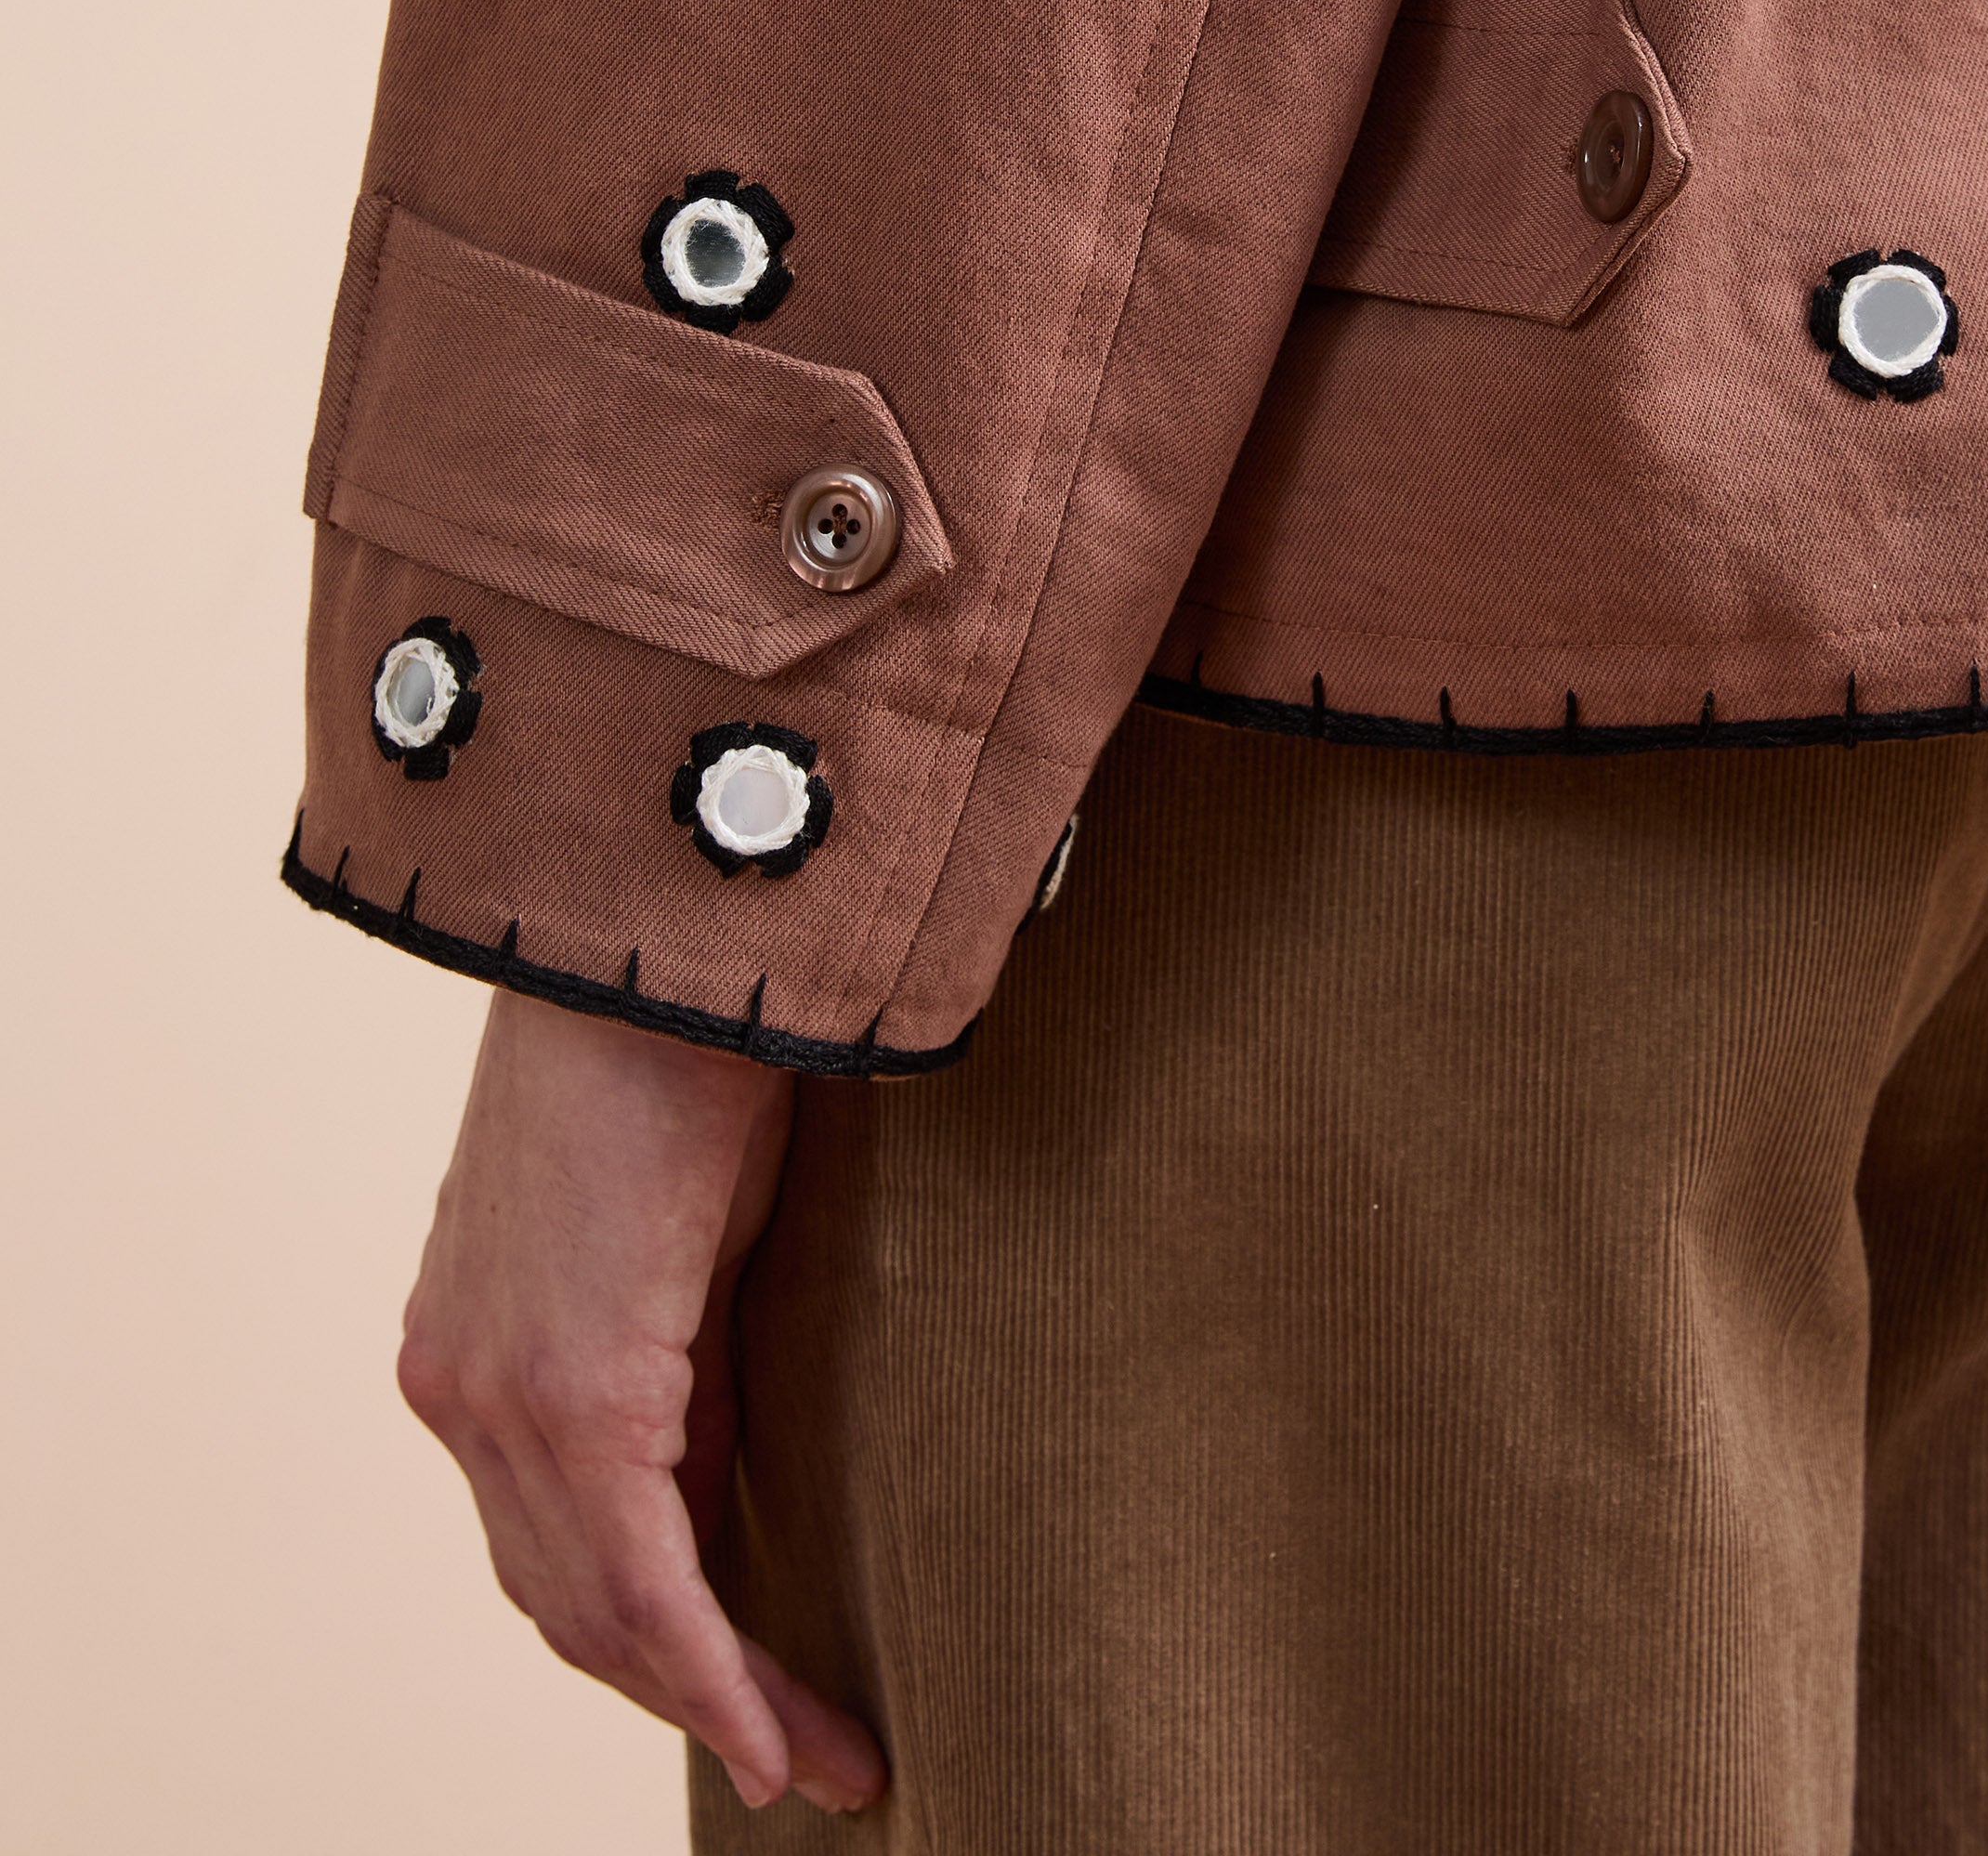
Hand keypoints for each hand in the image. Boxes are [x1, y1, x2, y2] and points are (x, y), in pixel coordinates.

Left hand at [397, 989, 885, 1815]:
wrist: (666, 938)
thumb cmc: (692, 1041)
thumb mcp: (686, 1224)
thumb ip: (684, 1349)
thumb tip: (723, 1462)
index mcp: (473, 1343)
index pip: (552, 1540)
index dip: (654, 1637)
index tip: (755, 1703)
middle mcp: (460, 1388)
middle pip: (570, 1600)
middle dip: (689, 1692)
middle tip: (808, 1752)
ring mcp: (499, 1397)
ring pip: (603, 1610)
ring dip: (716, 1698)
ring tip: (821, 1755)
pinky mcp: (568, 1394)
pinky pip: (643, 1579)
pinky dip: (711, 1671)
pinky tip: (776, 1732)